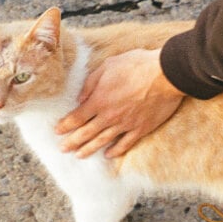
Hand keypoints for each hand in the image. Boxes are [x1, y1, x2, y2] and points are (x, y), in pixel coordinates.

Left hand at [55, 48, 184, 158]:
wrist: (165, 74)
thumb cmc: (136, 65)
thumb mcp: (108, 66)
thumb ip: (91, 83)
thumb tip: (80, 98)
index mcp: (99, 100)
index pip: (77, 117)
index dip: (65, 125)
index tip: (57, 131)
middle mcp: (110, 116)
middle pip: (86, 133)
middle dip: (72, 142)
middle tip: (62, 149)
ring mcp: (126, 124)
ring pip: (103, 141)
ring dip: (89, 149)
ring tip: (78, 155)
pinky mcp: (141, 128)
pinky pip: (125, 144)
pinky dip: (115, 151)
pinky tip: (108, 155)